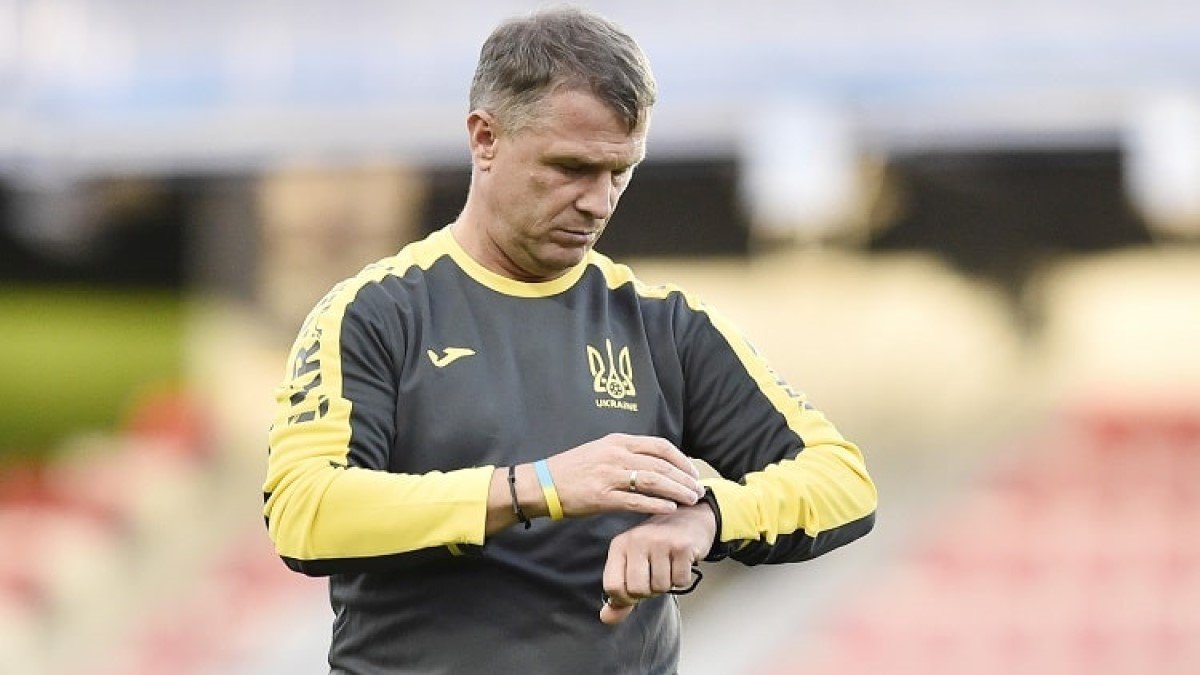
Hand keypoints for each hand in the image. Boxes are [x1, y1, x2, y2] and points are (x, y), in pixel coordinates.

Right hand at [545, 434, 704, 517]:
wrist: (542, 483)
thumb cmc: (573, 469)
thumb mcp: (601, 451)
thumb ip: (627, 454)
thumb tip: (656, 463)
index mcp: (618, 441)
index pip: (660, 446)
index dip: (681, 460)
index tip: (692, 472)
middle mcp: (616, 455)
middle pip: (661, 464)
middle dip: (684, 478)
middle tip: (698, 490)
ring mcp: (609, 475)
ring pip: (653, 481)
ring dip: (676, 491)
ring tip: (691, 500)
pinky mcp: (602, 497)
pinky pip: (635, 500)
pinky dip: (656, 504)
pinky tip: (670, 509)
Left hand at [599, 500, 716, 624]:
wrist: (688, 519)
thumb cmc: (657, 546)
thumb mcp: (633, 564)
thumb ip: (620, 594)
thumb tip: (606, 618)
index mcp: (619, 545)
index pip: (612, 587)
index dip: (625, 598)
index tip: (635, 591)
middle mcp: (637, 540)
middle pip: (637, 590)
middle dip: (649, 592)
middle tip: (655, 577)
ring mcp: (660, 541)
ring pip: (660, 587)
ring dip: (667, 584)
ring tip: (668, 566)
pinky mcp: (682, 546)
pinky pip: (680, 581)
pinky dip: (682, 579)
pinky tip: (681, 563)